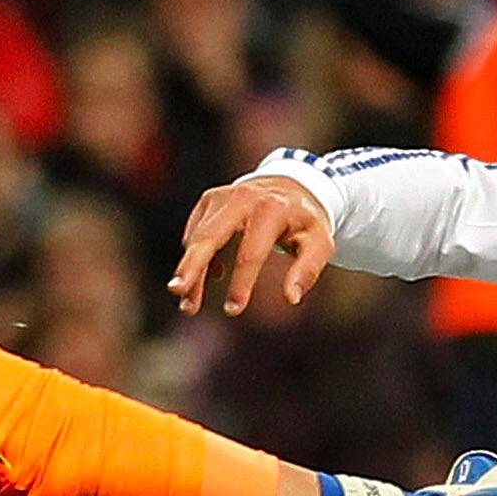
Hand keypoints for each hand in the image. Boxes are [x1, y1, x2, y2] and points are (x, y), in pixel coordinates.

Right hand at [172, 175, 331, 315]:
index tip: (233, 310)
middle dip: (192, 266)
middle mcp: (242, 199)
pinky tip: (207, 277)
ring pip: (197, 238)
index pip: (251, 252)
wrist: (291, 185)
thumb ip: (308, 269)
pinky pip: (196, 233)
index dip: (241, 283)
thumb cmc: (304, 221)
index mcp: (271, 210)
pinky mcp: (208, 200)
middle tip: (177, 291)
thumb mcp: (319, 242)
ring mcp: (221, 197)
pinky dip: (196, 257)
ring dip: (189, 272)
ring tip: (188, 304)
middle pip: (210, 237)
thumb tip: (291, 298)